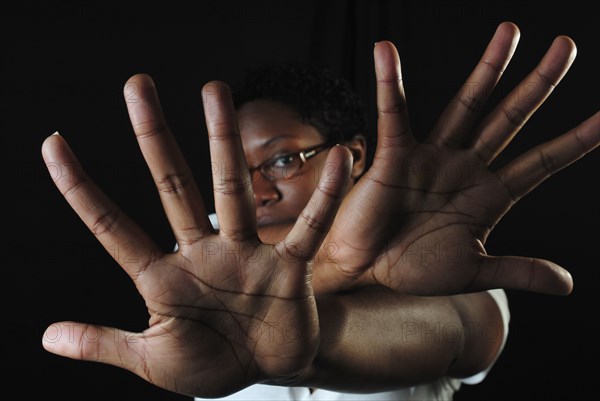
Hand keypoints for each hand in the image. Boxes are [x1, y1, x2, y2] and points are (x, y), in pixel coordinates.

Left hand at [41, 75, 351, 396]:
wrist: (265, 372)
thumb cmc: (210, 364)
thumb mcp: (152, 360)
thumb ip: (104, 345)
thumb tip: (49, 336)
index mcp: (164, 278)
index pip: (114, 227)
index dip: (82, 191)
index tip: (53, 145)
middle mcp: (203, 254)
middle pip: (174, 188)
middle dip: (155, 139)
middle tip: (136, 85)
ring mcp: (246, 255)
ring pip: (232, 191)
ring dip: (223, 143)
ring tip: (214, 91)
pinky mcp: (288, 268)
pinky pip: (309, 227)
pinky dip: (324, 198)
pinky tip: (337, 159)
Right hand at [313, 22, 599, 295]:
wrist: (366, 270)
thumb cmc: (413, 268)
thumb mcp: (472, 270)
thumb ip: (518, 271)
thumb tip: (569, 284)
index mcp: (488, 196)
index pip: (541, 163)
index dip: (575, 141)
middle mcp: (465, 168)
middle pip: (509, 119)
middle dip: (538, 85)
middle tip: (566, 46)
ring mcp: (431, 157)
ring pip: (464, 106)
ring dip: (487, 70)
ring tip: (510, 32)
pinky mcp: (395, 155)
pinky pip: (394, 114)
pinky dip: (389, 84)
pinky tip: (387, 51)